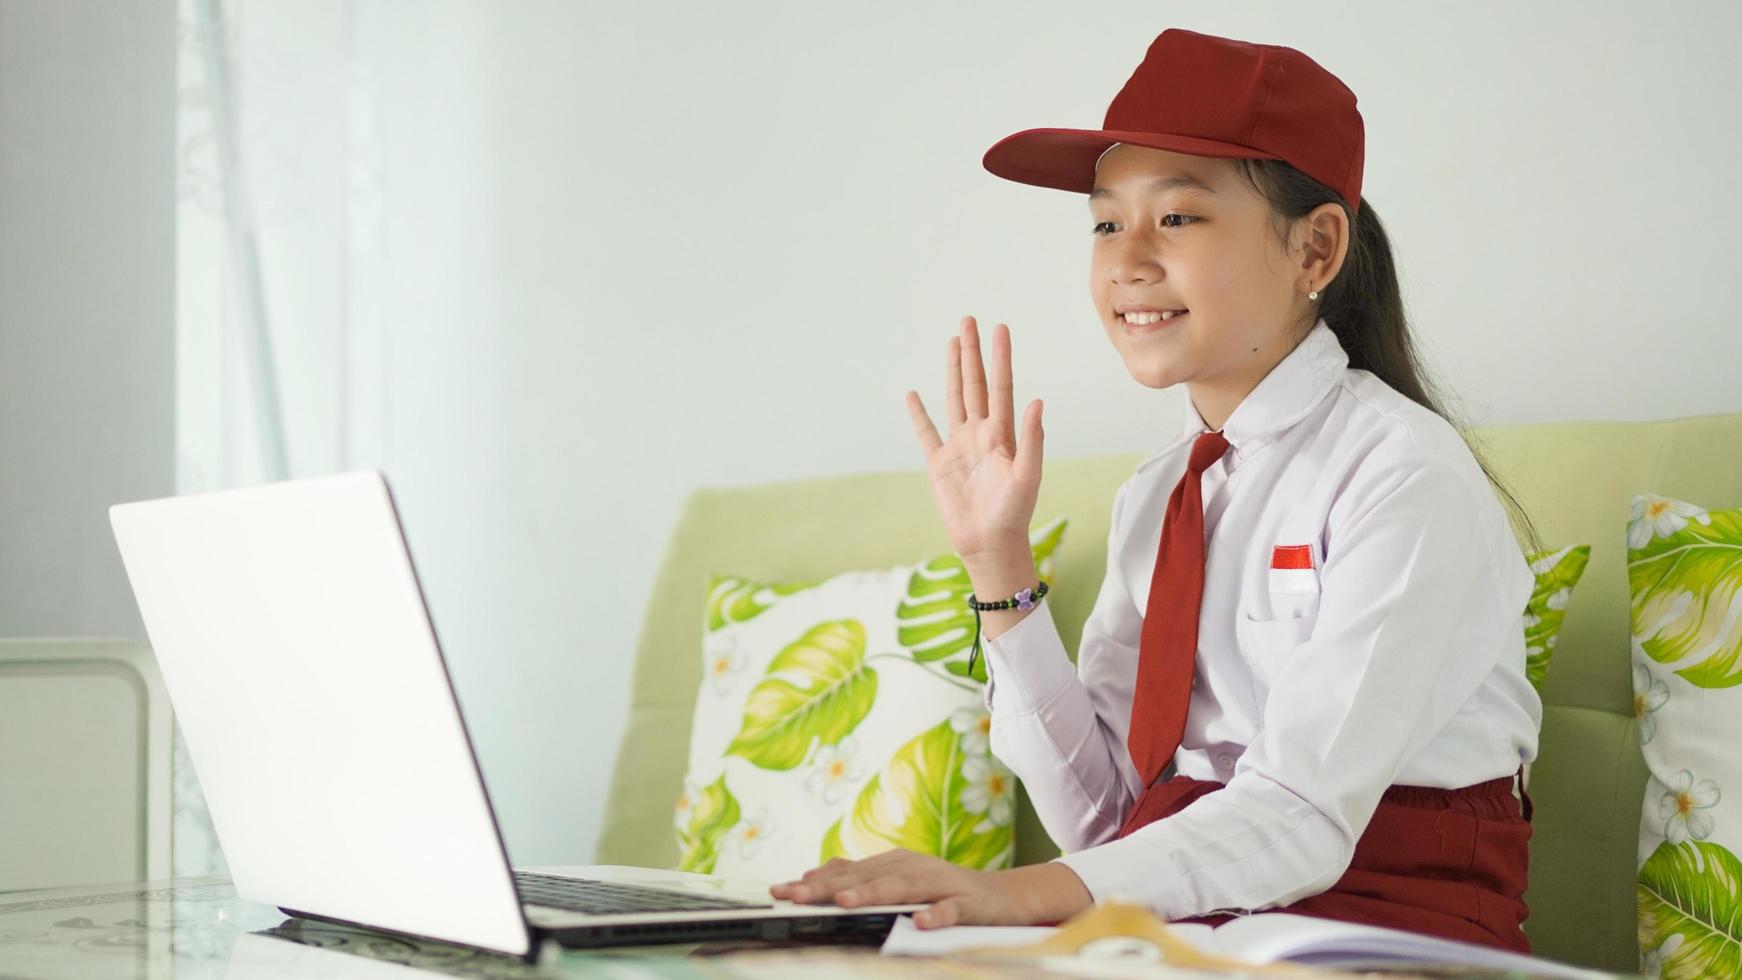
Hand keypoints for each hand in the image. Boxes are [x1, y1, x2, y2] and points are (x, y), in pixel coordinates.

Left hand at [769, 848, 1093, 927]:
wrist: (1004, 898)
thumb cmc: (945, 891)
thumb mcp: (901, 881)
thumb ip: (863, 877)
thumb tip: (817, 872)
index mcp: (894, 864)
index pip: (847, 873)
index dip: (813, 882)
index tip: (779, 891)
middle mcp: (914, 868)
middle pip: (867, 877)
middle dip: (829, 886)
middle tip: (796, 896)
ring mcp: (942, 884)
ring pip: (904, 888)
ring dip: (873, 893)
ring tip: (845, 901)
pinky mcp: (970, 903)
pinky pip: (952, 909)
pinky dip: (937, 915)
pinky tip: (920, 924)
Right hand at [905, 316, 1043, 565]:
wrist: (990, 544)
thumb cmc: (1014, 513)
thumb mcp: (1028, 476)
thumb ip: (1032, 439)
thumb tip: (1036, 401)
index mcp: (1003, 434)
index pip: (1001, 386)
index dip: (1000, 357)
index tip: (999, 328)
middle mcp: (980, 433)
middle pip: (975, 384)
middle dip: (972, 352)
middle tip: (969, 320)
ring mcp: (959, 447)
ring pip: (954, 399)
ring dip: (952, 371)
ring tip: (952, 342)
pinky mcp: (939, 465)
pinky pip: (926, 433)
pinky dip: (919, 414)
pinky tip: (913, 394)